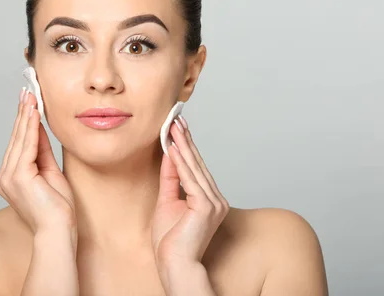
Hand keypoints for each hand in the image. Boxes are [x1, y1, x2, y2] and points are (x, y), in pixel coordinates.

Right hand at [0, 88, 75, 233]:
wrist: (59, 231)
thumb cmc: (58, 209)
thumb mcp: (51, 173)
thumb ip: (43, 152)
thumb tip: (39, 129)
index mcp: (10, 178)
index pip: (19, 144)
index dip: (23, 121)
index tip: (28, 102)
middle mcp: (5, 177)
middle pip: (17, 139)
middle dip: (23, 113)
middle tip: (28, 91)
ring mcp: (9, 178)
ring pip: (20, 140)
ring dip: (26, 116)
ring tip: (31, 96)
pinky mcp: (18, 177)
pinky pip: (26, 147)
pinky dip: (30, 128)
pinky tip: (34, 113)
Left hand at [152, 116, 228, 271]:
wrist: (174, 264)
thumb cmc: (170, 241)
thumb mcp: (167, 202)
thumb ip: (170, 179)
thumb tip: (169, 155)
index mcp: (209, 200)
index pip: (196, 167)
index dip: (186, 146)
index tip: (178, 127)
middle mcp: (216, 200)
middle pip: (197, 164)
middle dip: (185, 140)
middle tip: (176, 118)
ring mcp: (213, 203)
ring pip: (194, 168)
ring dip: (182, 145)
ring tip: (174, 126)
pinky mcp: (206, 207)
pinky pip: (190, 179)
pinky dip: (180, 162)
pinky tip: (173, 147)